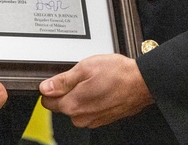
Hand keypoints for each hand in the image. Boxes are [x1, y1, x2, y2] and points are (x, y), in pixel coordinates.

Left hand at [39, 54, 153, 128]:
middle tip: (81, 76)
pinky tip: (101, 88)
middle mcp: (81, 117)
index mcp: (72, 105)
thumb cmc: (118, 74)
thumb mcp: (85, 68)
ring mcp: (92, 120)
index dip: (51, 87)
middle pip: (61, 105)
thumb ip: (62, 80)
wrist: (142, 83)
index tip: (59, 79)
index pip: (47, 101)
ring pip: (75, 108)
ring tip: (94, 81)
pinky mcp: (102, 120)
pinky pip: (88, 110)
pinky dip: (91, 100)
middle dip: (67, 91)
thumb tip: (46, 87)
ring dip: (80, 95)